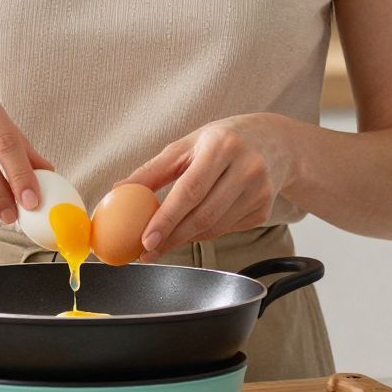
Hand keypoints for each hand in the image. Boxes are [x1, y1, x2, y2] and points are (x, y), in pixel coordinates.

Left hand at [123, 114, 293, 256]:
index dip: (167, 218)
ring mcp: (260, 191)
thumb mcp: (187, 145)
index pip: (190, 189)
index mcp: (222, 145)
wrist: (273, 142)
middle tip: (147, 250)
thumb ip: (153, 170)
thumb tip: (118, 191)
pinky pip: (227, 229)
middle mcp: (246, 167)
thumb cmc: (221, 141)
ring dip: (186, 238)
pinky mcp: (265, 209)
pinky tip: (196, 224)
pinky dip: (206, 232)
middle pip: (204, 215)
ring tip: (165, 239)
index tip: (145, 239)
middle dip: (172, 237)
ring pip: (215, 227)